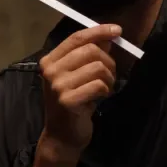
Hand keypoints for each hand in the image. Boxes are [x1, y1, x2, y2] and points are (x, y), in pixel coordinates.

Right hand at [38, 24, 120, 152]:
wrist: (62, 136)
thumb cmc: (72, 104)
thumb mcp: (76, 76)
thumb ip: (88, 55)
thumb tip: (108, 37)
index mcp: (49, 61)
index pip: (76, 38)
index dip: (99, 31)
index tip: (117, 31)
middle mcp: (50, 71)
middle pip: (90, 50)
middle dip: (108, 61)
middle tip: (109, 75)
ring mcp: (58, 86)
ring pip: (98, 67)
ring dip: (109, 78)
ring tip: (104, 89)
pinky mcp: (68, 100)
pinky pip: (99, 85)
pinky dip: (105, 91)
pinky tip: (99, 98)